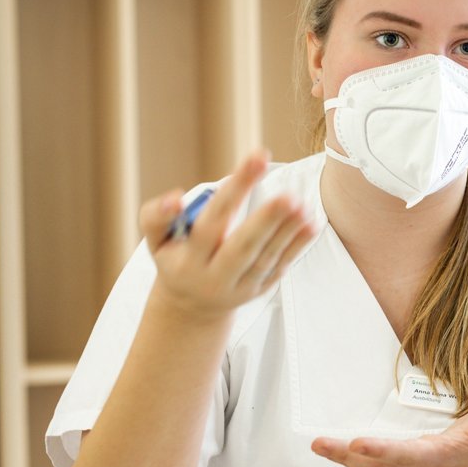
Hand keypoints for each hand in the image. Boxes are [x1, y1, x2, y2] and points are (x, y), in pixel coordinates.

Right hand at [142, 150, 317, 317]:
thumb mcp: (157, 241)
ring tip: (302, 204)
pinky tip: (311, 223)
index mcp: (188, 261)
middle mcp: (214, 277)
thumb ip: (157, 216)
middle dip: (266, 221)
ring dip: (287, 231)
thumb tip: (175, 197)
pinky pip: (280, 265)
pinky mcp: (260, 289)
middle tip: (288, 195)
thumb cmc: (175, 259)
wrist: (192, 306)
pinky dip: (297, 245)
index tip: (256, 160)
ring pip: (265, 258)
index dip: (234, 192)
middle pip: (242, 247)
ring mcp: (240, 287)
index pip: (210, 223)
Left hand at [310, 399, 467, 466]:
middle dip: (349, 455)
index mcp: (446, 454)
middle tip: (319, 444)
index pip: (409, 455)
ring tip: (321, 446)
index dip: (382, 452)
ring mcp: (423, 465)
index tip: (357, 443)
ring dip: (348, 459)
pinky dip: (360, 459)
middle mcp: (429, 465)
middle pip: (383, 465)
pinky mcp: (419, 460)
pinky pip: (383, 465)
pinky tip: (345, 453)